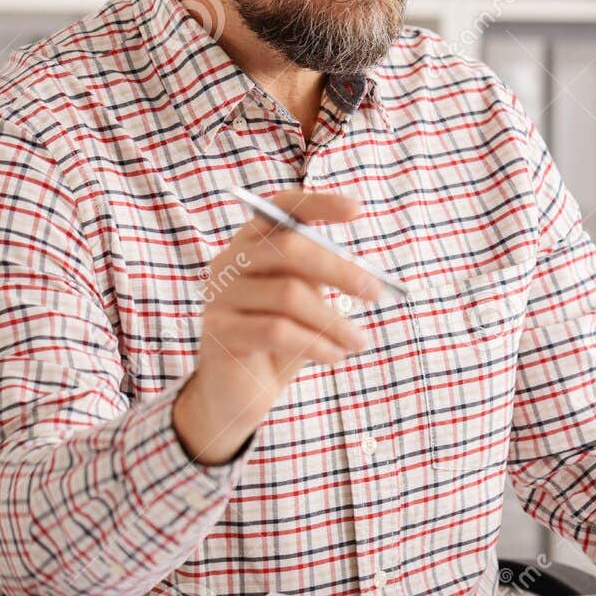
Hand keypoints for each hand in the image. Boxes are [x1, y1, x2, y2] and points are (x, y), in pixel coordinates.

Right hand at [172, 191, 384, 464]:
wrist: (238, 392)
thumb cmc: (280, 340)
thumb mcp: (305, 303)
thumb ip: (321, 279)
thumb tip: (365, 276)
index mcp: (253, 243)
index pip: (281, 208)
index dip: (318, 203)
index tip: (357, 210)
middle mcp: (230, 261)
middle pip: (290, 249)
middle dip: (340, 270)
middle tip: (375, 293)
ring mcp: (219, 295)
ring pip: (289, 295)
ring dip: (335, 320)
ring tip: (360, 341)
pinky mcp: (219, 331)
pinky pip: (277, 331)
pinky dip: (316, 343)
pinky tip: (335, 356)